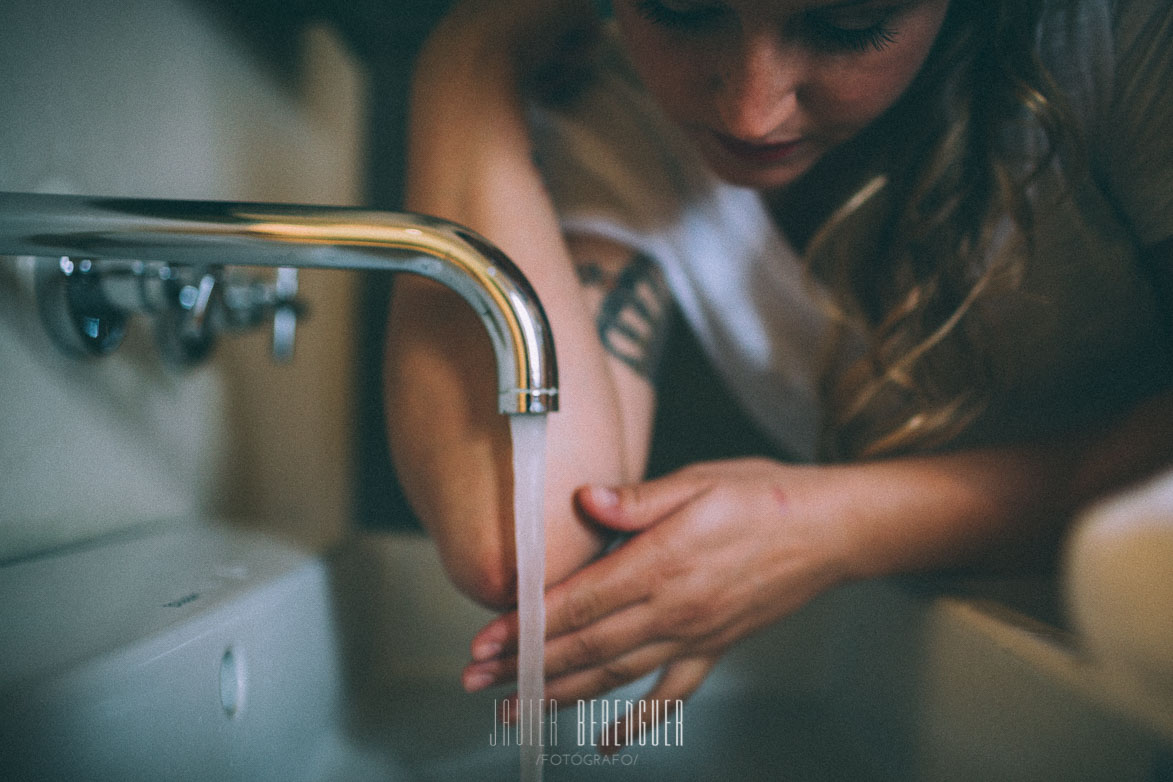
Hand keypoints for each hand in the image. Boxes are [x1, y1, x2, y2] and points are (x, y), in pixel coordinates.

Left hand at [461, 458, 853, 748]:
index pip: (580, 601)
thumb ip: (637, 499)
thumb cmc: (764, 494)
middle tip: (478, 682)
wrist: (832, 529)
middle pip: (586, 645)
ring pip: (616, 675)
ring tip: (516, 710)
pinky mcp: (715, 648)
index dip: (528, 625)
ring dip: (561, 694)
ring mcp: (696, 635)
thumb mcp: (698, 479)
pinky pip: (671, 694)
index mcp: (664, 563)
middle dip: (526, 665)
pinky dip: (637, 721)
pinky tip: (606, 741)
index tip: (486, 641)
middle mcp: (675, 609)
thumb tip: (583, 498)